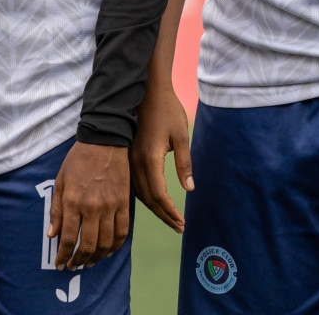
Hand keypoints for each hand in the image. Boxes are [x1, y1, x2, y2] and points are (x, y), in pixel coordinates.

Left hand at [49, 142, 129, 269]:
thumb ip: (57, 210)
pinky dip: (116, 245)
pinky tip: (109, 249)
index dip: (63, 256)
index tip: (61, 264)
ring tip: (91, 261)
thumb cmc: (79, 159)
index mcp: (74, 202)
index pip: (68, 239)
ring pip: (106, 242)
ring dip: (97, 257)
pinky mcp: (124, 202)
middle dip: (79, 261)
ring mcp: (111, 205)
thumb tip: (52, 234)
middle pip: (88, 246)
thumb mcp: (61, 181)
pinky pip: (123, 230)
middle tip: (75, 265)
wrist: (105, 139)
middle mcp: (92, 207)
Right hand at [129, 84, 192, 231]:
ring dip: (154, 208)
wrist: (147, 91)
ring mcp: (129, 160)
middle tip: (179, 227)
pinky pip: (134, 184)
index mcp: (149, 159)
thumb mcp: (181, 135)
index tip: (182, 222)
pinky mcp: (128, 156)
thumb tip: (190, 189)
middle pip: (148, 199)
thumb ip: (184, 163)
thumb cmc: (168, 110)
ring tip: (169, 219)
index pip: (159, 195)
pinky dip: (145, 198)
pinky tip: (153, 202)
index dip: (170, 211)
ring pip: (139, 194)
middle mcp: (136, 163)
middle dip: (164, 215)